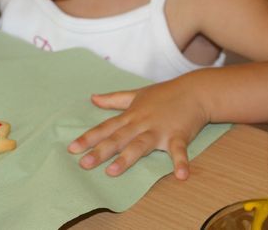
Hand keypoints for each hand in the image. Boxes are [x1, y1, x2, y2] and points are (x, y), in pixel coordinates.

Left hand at [67, 80, 208, 179]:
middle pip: (118, 139)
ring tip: (113, 172)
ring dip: (127, 158)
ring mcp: (159, 130)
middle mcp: (141, 123)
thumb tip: (93, 98)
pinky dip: (181, 162)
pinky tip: (181, 176)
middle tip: (84, 164)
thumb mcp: (136, 94)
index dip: (88, 138)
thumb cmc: (165, 94)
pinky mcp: (178, 135)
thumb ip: (114, 100)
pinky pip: (179, 151)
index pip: (106, 128)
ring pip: (140, 145)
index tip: (72, 149)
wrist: (195, 91)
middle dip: (100, 151)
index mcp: (131, 116)